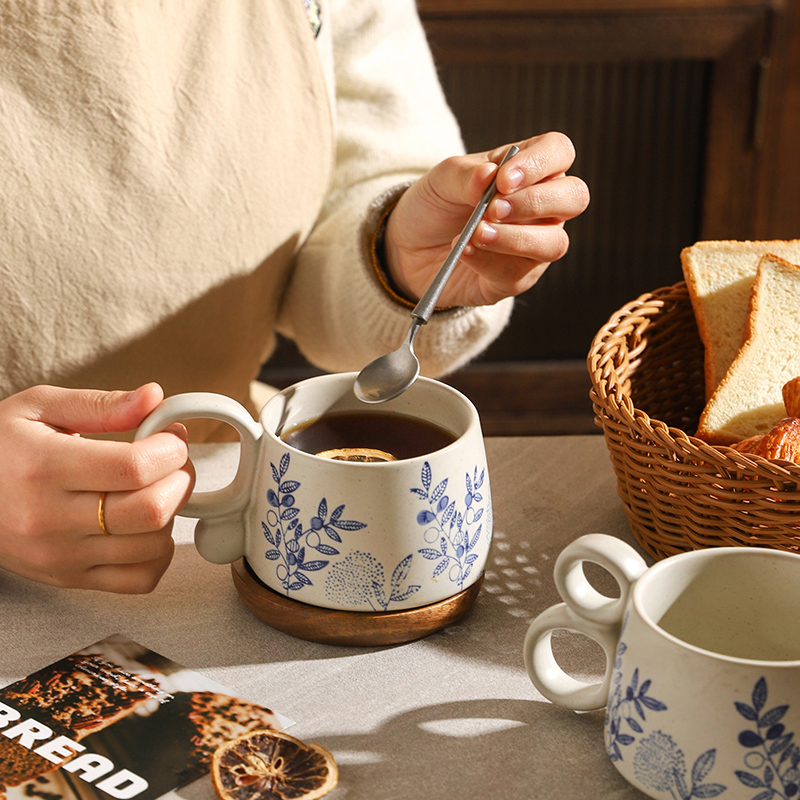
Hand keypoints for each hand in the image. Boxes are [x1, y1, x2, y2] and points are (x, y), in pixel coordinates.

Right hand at [0, 383, 194, 592]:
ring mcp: (61, 556)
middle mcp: (50, 520)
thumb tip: (154, 398)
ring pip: (152, 547)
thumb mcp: (38, 408)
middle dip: (180, 479)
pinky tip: (146, 525)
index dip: (170, 450)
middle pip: (150, 510)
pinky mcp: (69, 579)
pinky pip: (140, 580)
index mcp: (44, 469)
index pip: (134, 468)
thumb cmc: (1, 448)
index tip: (171, 436)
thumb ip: (100, 404)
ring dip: (172, 514)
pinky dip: (158, 553)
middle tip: (173, 461)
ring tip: (157, 488)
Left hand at [383, 132, 589, 307]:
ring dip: (514, 238)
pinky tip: (464, 252)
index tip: (503, 180)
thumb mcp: (442, 180)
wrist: (410, 247)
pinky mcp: (516, 278)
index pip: (558, 152)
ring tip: (476, 233)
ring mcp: (534, 244)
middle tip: (492, 209)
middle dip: (534, 203)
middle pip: (574, 198)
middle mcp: (542, 207)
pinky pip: (518, 273)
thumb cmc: (436, 205)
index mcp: (530, 169)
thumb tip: (489, 176)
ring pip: (554, 243)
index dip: (539, 163)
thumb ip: (466, 176)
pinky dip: (488, 261)